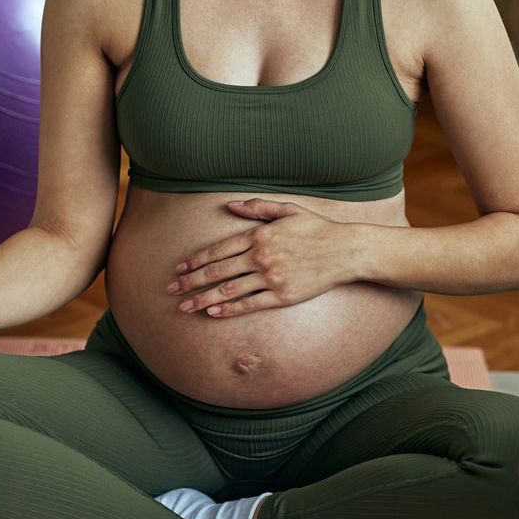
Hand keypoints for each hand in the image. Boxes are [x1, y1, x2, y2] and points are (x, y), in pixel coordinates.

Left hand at [166, 198, 356, 316]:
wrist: (346, 250)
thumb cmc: (317, 228)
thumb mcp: (287, 210)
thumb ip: (257, 208)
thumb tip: (229, 205)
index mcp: (259, 235)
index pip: (219, 250)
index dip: (196, 260)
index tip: (180, 268)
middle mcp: (261, 256)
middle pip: (217, 271)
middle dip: (191, 281)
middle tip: (173, 289)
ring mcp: (271, 278)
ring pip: (229, 290)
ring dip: (204, 299)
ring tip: (186, 306)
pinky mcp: (282, 296)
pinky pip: (250, 304)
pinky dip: (230, 309)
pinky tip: (213, 313)